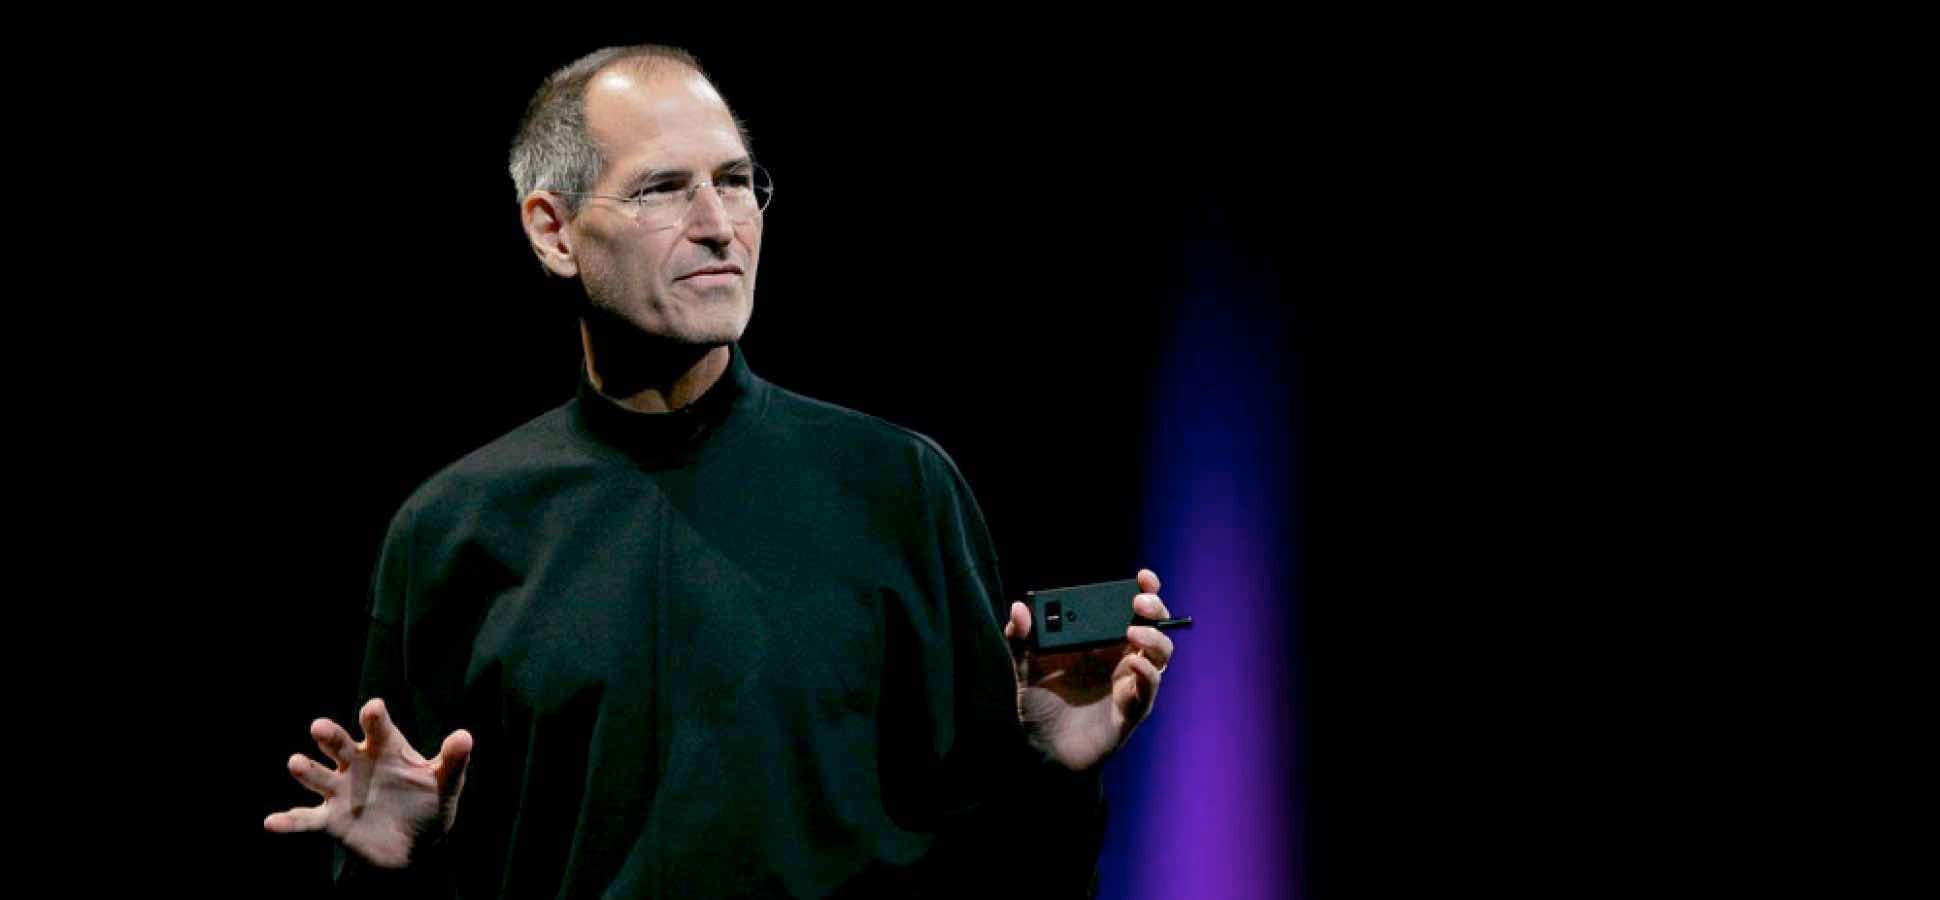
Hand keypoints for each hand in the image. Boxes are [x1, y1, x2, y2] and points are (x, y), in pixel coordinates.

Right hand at [262, 697, 472, 869]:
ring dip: (306, 770)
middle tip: (320, 727)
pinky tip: (270, 822)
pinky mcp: (331, 820)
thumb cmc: (431, 804)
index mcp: (387, 750)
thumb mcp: (446, 784)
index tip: (373, 708)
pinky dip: (289, 821)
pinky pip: (306, 820)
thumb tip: (464, 735)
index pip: (379, 729)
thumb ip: (453, 761)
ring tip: (296, 763)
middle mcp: (358, 765)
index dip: (375, 718)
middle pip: (340, 745)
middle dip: (331, 737)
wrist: (418, 846)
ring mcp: (341, 791)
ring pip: (318, 776)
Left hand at [1003, 568, 1173, 770]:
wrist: (1044, 751)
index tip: (1143, 576)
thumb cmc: (1041, 706)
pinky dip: (1146, 675)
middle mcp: (1122, 658)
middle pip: (1155, 626)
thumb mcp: (1026, 667)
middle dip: (1154, 608)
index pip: (1132, 609)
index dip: (1144, 590)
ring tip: (1133, 633)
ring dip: (1153, 640)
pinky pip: (1149, 689)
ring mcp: (1130, 684)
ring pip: (1161, 654)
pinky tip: (1132, 667)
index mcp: (1103, 642)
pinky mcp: (1132, 710)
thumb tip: (1019, 608)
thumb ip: (1021, 638)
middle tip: (1139, 602)